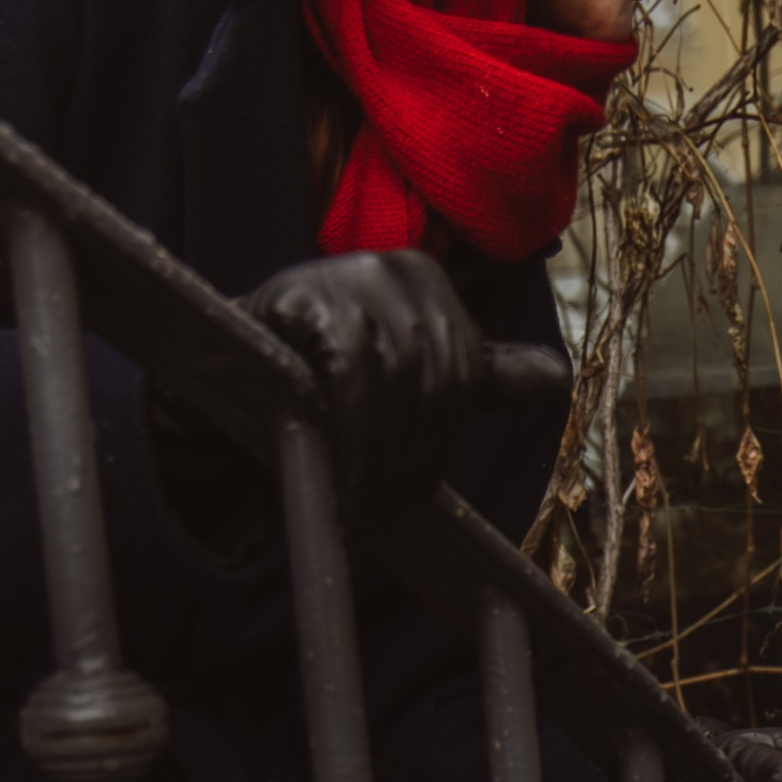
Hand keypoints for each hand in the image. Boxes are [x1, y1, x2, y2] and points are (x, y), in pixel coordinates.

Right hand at [246, 250, 489, 502]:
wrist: (223, 368)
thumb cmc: (320, 376)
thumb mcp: (406, 369)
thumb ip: (478, 375)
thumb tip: (558, 377)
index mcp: (432, 284)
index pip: (463, 378)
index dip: (435, 446)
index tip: (409, 498)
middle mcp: (403, 267)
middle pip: (435, 382)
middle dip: (408, 459)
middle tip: (382, 514)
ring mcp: (356, 273)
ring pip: (398, 383)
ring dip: (379, 458)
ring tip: (360, 507)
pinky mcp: (308, 295)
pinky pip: (351, 378)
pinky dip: (349, 435)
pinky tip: (337, 474)